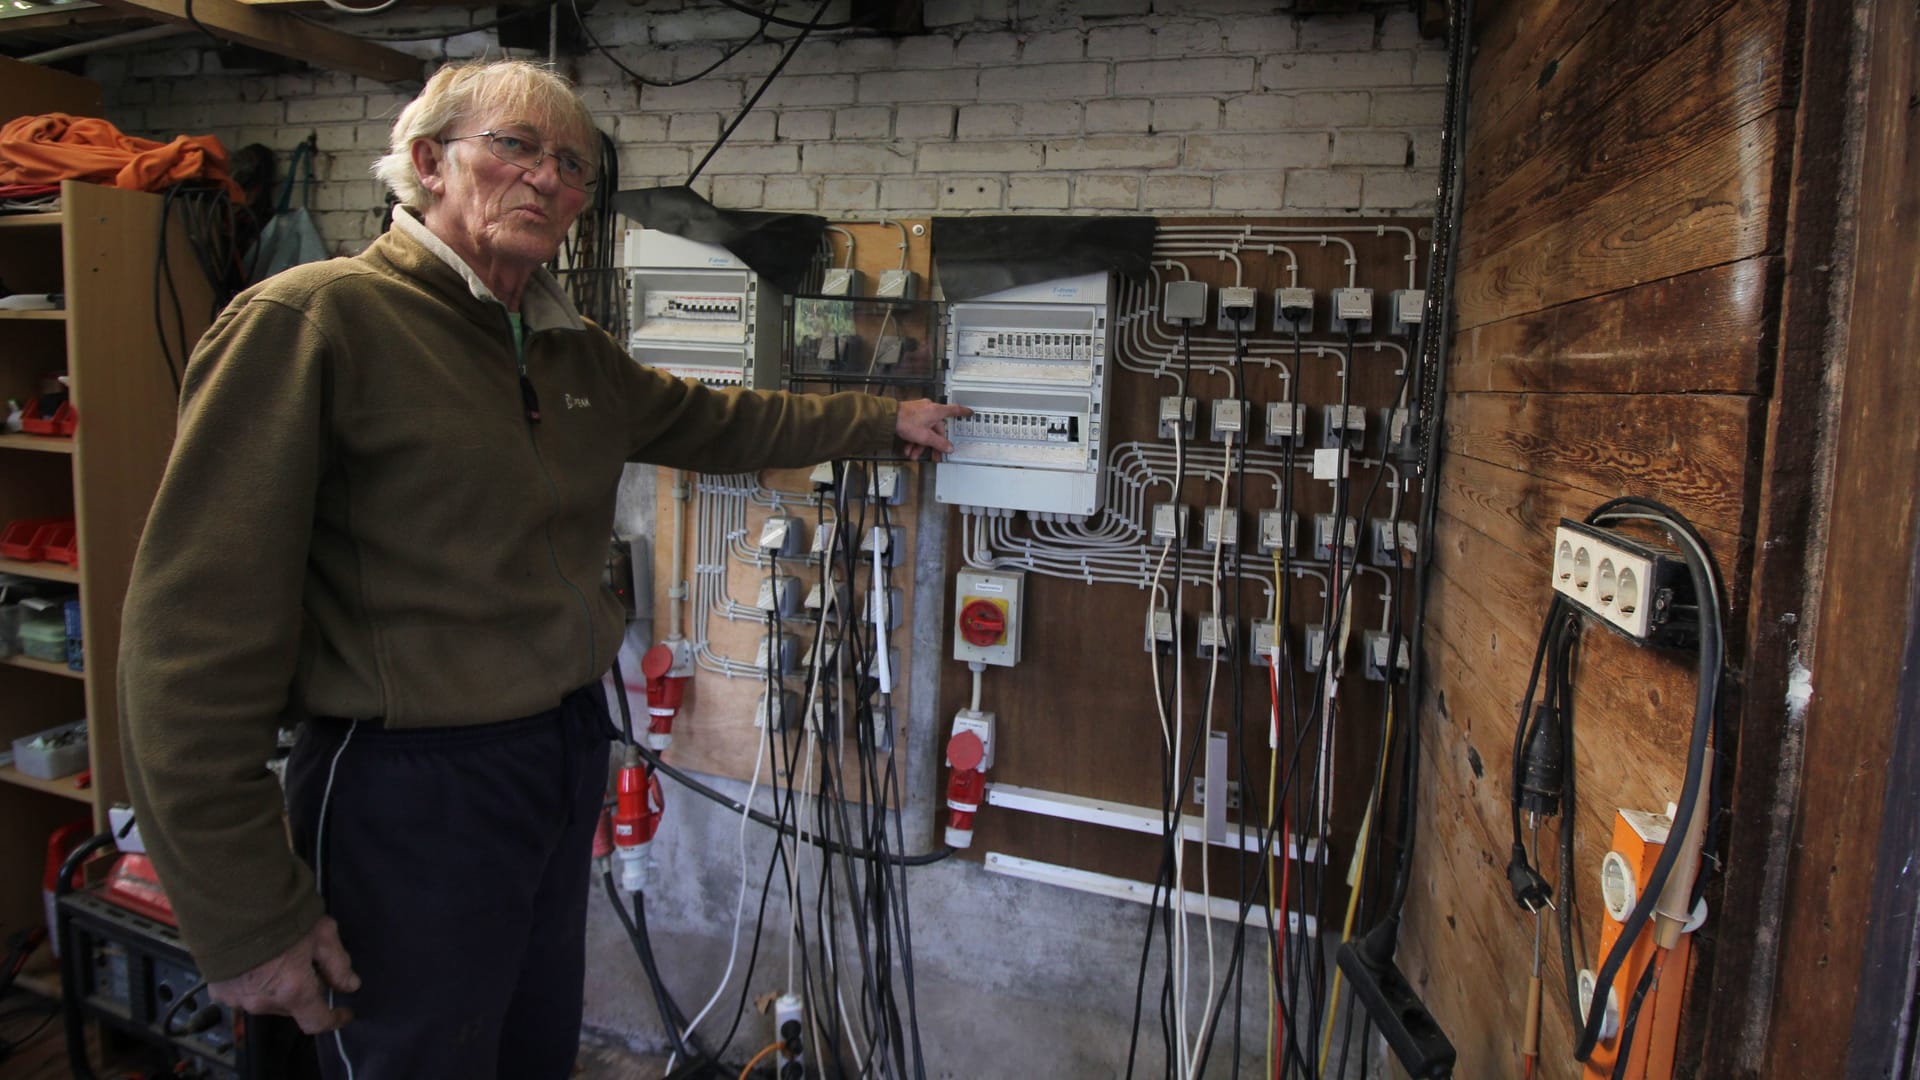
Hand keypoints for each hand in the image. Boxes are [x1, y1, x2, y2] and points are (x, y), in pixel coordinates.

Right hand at [208, 915, 359, 1033]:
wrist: (230, 904)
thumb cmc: (278, 916)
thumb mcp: (321, 934)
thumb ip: (338, 963)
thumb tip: (349, 984)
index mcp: (292, 990)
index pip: (317, 1021)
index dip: (334, 1019)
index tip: (343, 1013)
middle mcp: (264, 1001)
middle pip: (293, 1006)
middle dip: (304, 990)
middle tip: (307, 963)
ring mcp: (238, 999)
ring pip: (268, 1000)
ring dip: (277, 986)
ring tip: (278, 957)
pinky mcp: (219, 991)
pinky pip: (242, 993)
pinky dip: (252, 982)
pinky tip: (255, 961)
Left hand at [895, 399, 970, 460]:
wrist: (888, 417)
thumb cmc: (906, 422)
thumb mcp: (925, 437)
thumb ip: (939, 443)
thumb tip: (949, 448)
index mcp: (937, 411)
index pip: (954, 410)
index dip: (963, 412)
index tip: (969, 413)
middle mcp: (929, 409)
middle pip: (936, 429)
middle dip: (931, 445)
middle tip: (933, 456)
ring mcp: (919, 411)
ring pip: (924, 431)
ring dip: (920, 445)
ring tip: (913, 455)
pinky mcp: (910, 414)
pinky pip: (916, 428)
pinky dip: (913, 439)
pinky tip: (908, 449)